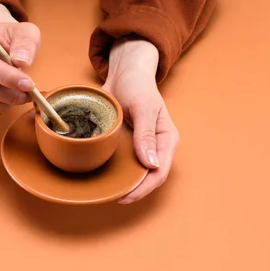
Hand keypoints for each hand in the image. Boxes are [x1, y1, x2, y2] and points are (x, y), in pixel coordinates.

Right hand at [0, 2, 40, 120]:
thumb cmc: (10, 39)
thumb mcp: (24, 32)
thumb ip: (26, 43)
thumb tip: (22, 62)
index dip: (7, 77)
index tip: (29, 85)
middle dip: (8, 95)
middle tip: (27, 95)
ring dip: (0, 106)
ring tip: (16, 99)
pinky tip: (3, 103)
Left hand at [102, 37, 179, 203]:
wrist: (125, 72)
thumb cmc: (138, 86)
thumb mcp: (143, 107)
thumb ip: (146, 134)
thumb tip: (151, 164)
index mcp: (166, 140)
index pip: (159, 173)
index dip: (143, 188)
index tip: (124, 196)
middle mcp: (155, 146)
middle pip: (148, 178)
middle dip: (133, 191)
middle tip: (111, 198)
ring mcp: (141, 145)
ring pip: (135, 172)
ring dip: (124, 183)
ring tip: (107, 191)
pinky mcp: (128, 143)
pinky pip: (124, 162)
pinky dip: (115, 171)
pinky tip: (102, 176)